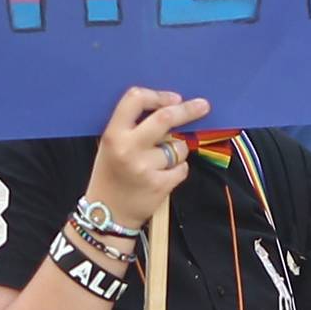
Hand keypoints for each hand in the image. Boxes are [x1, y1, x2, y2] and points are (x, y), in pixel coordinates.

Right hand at [85, 86, 209, 233]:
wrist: (107, 213)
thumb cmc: (109, 174)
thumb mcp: (110, 145)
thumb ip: (131, 127)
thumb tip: (167, 110)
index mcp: (113, 134)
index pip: (135, 100)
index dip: (157, 96)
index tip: (173, 98)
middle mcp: (129, 147)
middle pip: (165, 118)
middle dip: (187, 110)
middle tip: (203, 106)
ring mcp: (146, 167)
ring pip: (178, 147)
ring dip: (178, 151)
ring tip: (162, 161)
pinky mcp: (160, 184)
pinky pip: (182, 168)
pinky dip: (178, 170)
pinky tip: (164, 176)